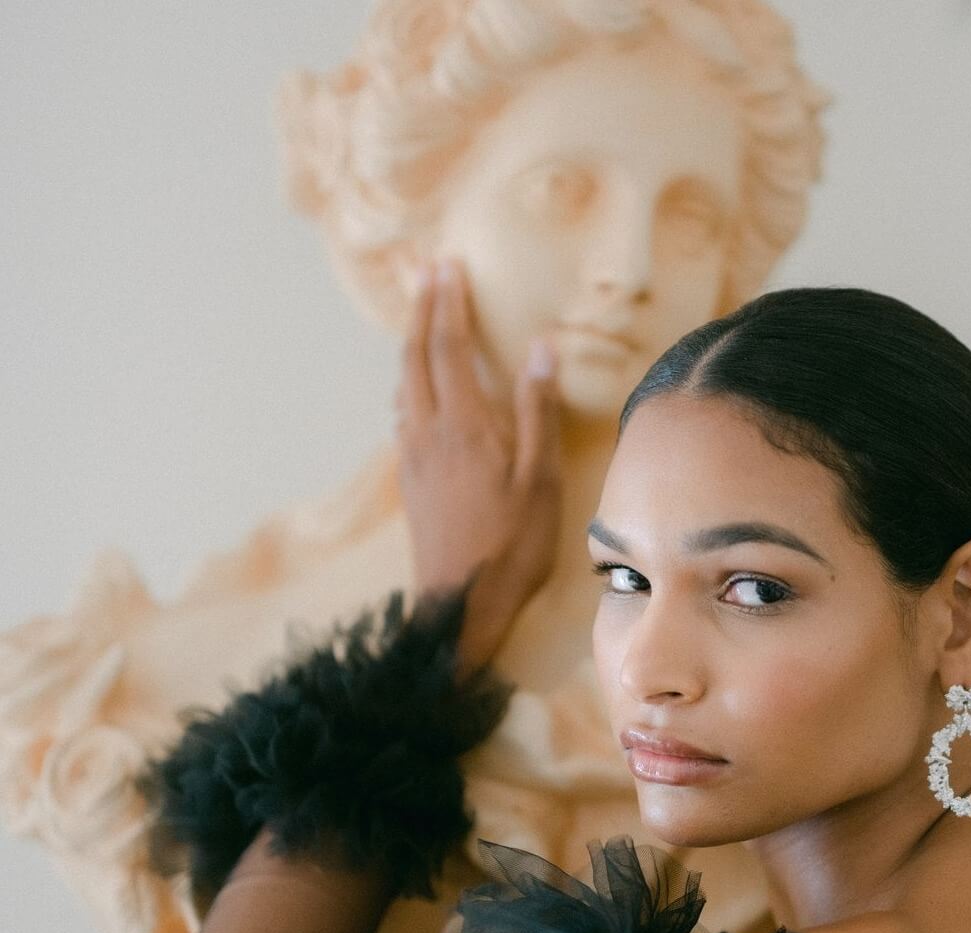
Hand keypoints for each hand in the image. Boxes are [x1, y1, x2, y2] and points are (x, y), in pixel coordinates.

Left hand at [395, 258, 561, 676]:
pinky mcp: (412, 480)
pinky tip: (420, 389)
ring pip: (404, 385)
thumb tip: (540, 351)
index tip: (448, 265)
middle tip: (426, 272)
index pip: (450, 348)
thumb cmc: (511, 547)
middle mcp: (428, 432)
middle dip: (422, 311)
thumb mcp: (541, 480)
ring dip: (413, 345)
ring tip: (422, 318)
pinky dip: (412, 383)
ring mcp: (414, 457)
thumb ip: (538, 412)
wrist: (459, 605)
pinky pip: (406, 413)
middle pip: (415, 357)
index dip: (449, 304)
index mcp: (465, 426)